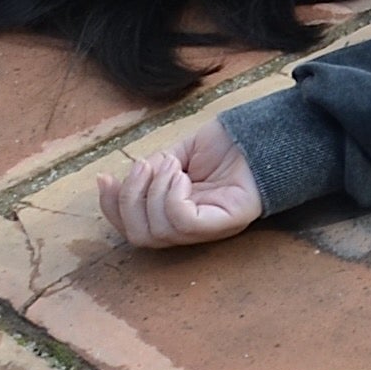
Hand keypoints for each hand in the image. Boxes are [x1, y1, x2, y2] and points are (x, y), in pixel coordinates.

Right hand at [97, 122, 263, 251]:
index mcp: (174, 214)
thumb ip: (148, 171)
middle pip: (139, 237)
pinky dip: (171, 197)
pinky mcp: (225, 222)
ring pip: (157, 232)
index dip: (112, 207)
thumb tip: (114, 182)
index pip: (132, 227)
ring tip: (170, 164)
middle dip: (129, 200)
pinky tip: (181, 174)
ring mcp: (208, 228)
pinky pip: (183, 223)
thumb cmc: (226, 145)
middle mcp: (189, 228)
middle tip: (144, 166)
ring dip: (152, 192)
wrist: (265, 132)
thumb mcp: (176, 154)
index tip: (104, 178)